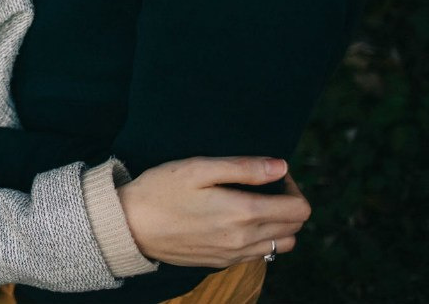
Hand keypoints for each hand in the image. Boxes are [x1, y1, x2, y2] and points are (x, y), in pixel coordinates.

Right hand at [117, 157, 309, 266]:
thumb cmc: (160, 190)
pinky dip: (262, 238)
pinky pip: (259, 255)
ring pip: (282, 245)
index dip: (292, 186)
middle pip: (295, 228)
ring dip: (280, 224)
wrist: (129, 225)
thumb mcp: (198, 168)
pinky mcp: (221, 262)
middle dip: (288, 203)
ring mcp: (234, 255)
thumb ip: (243, 168)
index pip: (299, 209)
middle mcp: (244, 239)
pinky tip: (238, 220)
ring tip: (255, 203)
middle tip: (264, 184)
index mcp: (243, 212)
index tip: (273, 172)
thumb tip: (281, 166)